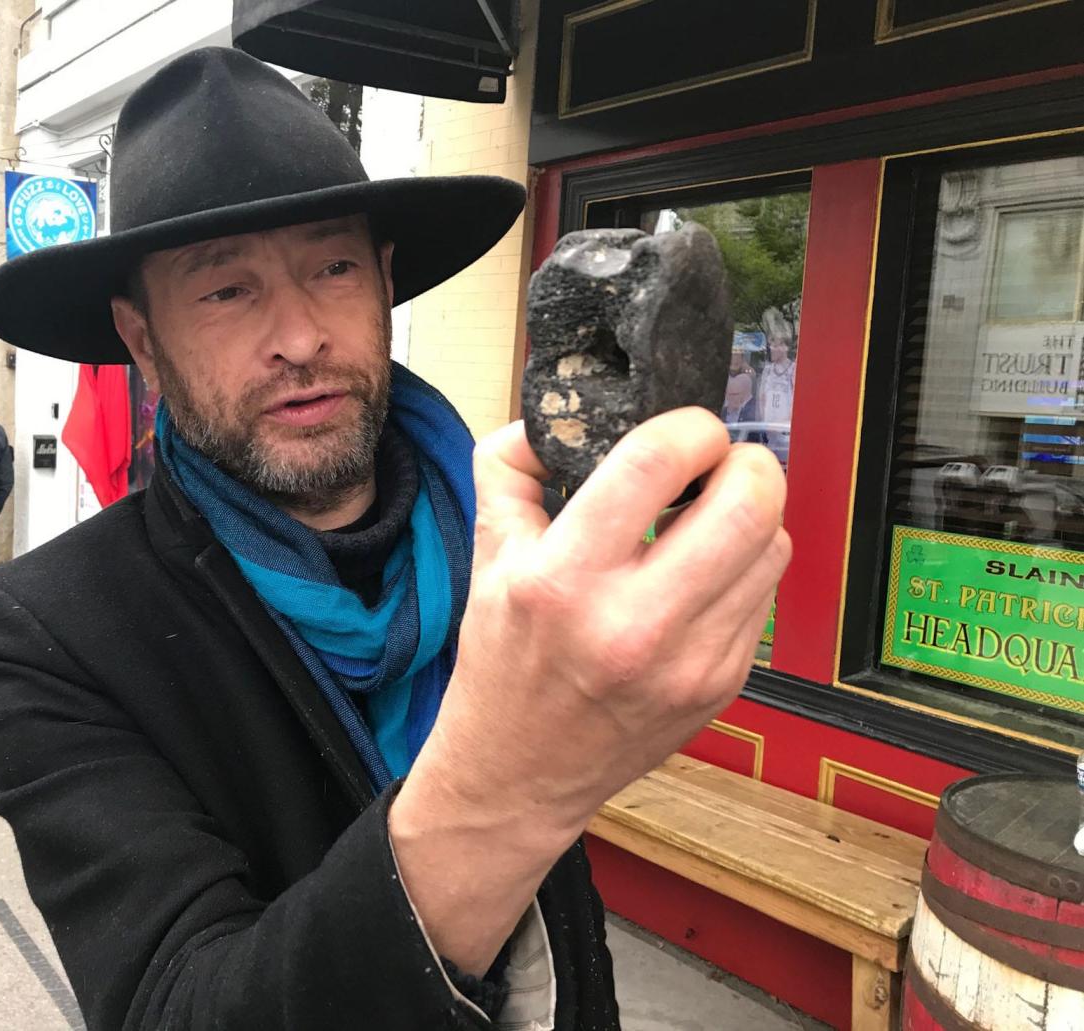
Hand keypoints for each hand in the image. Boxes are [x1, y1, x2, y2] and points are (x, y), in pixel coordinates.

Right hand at [390, 408, 789, 974]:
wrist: (519, 775)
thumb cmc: (504, 665)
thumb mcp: (487, 559)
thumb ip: (510, 471)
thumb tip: (553, 419)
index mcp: (564, 580)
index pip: (656, 462)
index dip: (689, 426)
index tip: (685, 430)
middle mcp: (634, 623)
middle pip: (750, 503)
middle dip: (745, 462)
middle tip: (718, 466)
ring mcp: (689, 662)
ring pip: (772, 546)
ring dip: (751, 514)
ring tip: (709, 520)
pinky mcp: (721, 685)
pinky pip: (766, 597)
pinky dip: (744, 568)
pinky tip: (702, 576)